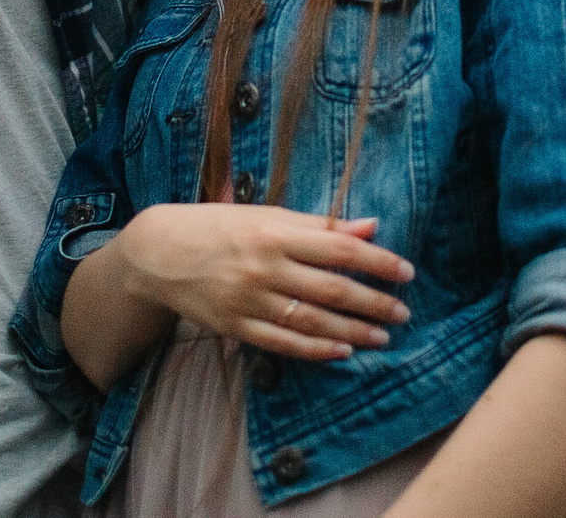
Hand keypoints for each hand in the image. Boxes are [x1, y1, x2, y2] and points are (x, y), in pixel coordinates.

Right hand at [112, 204, 413, 360]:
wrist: (159, 252)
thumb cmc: (220, 226)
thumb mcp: (267, 214)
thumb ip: (320, 225)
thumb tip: (371, 226)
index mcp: (275, 231)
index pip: (340, 248)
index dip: (377, 262)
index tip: (406, 272)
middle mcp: (264, 267)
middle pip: (332, 290)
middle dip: (374, 304)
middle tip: (403, 313)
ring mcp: (248, 300)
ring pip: (312, 322)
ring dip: (353, 332)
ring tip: (381, 337)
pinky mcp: (235, 326)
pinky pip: (282, 343)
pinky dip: (315, 350)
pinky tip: (342, 352)